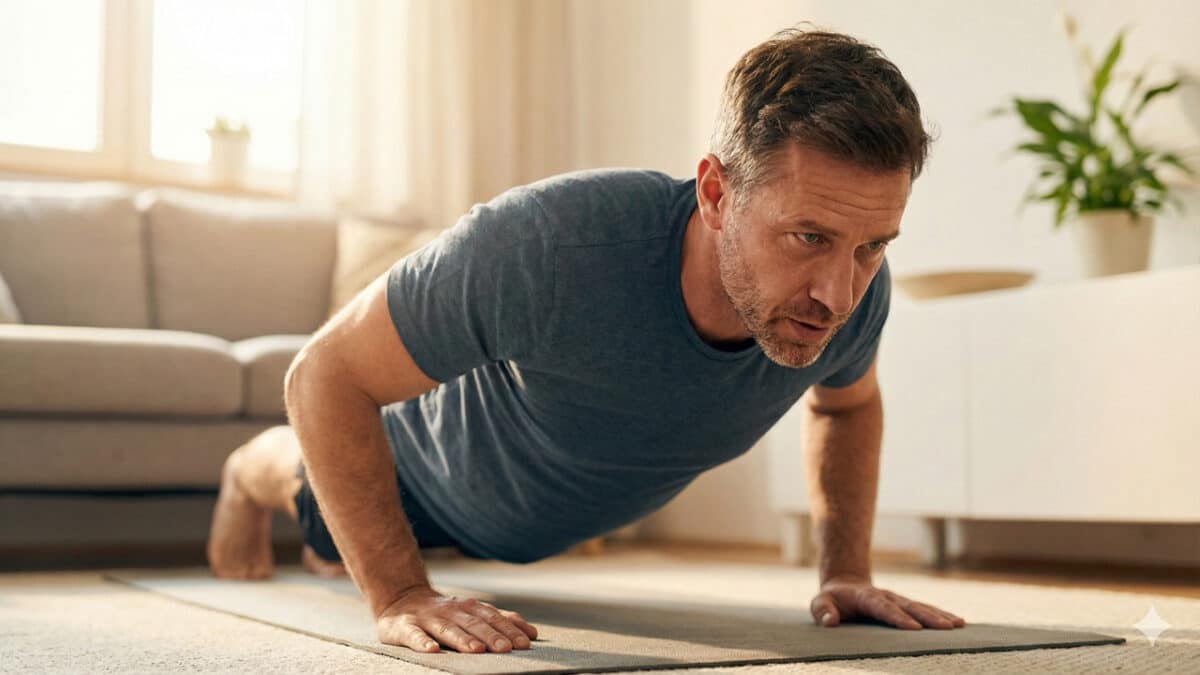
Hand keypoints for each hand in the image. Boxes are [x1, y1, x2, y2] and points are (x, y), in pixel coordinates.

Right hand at [376, 585, 538, 652]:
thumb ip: (501, 621)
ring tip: (476, 650)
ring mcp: (427, 618)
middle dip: (490, 636)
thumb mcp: (472, 612)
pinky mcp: (404, 627)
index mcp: (469, 608)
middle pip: (473, 623)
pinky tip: (433, 651)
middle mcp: (450, 610)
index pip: (492, 618)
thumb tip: (532, 633)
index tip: (525, 643)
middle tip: (506, 649)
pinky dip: (423, 642)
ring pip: (447, 628)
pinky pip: (414, 635)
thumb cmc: (444, 612)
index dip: (509, 629)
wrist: (401, 599)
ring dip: (462, 639)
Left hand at [810, 576, 965, 629]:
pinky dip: (942, 615)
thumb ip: (823, 610)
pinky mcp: (906, 605)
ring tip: (958, 624)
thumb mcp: (820, 602)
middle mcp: (886, 596)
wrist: (845, 584)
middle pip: (909, 606)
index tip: (914, 628)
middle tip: (946, 628)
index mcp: (866, 597)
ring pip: (921, 606)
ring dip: (940, 615)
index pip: (883, 607)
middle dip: (928, 617)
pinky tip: (959, 623)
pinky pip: (926, 609)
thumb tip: (830, 621)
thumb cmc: (832, 599)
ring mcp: (898, 600)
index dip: (898, 617)